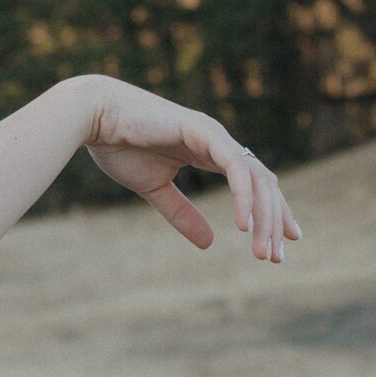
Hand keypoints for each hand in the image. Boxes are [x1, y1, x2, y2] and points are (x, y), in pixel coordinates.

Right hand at [76, 80, 301, 261]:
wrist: (95, 118)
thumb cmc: (119, 147)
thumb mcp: (155, 190)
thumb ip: (181, 213)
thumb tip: (209, 243)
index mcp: (211, 153)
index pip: (254, 185)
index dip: (271, 214)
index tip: (280, 244)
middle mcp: (220, 143)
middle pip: (263, 185)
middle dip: (273, 222)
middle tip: (276, 258)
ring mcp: (215, 134)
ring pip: (255, 178)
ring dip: (264, 217)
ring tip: (262, 250)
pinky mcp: (204, 131)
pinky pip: (235, 167)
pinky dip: (243, 196)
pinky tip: (244, 224)